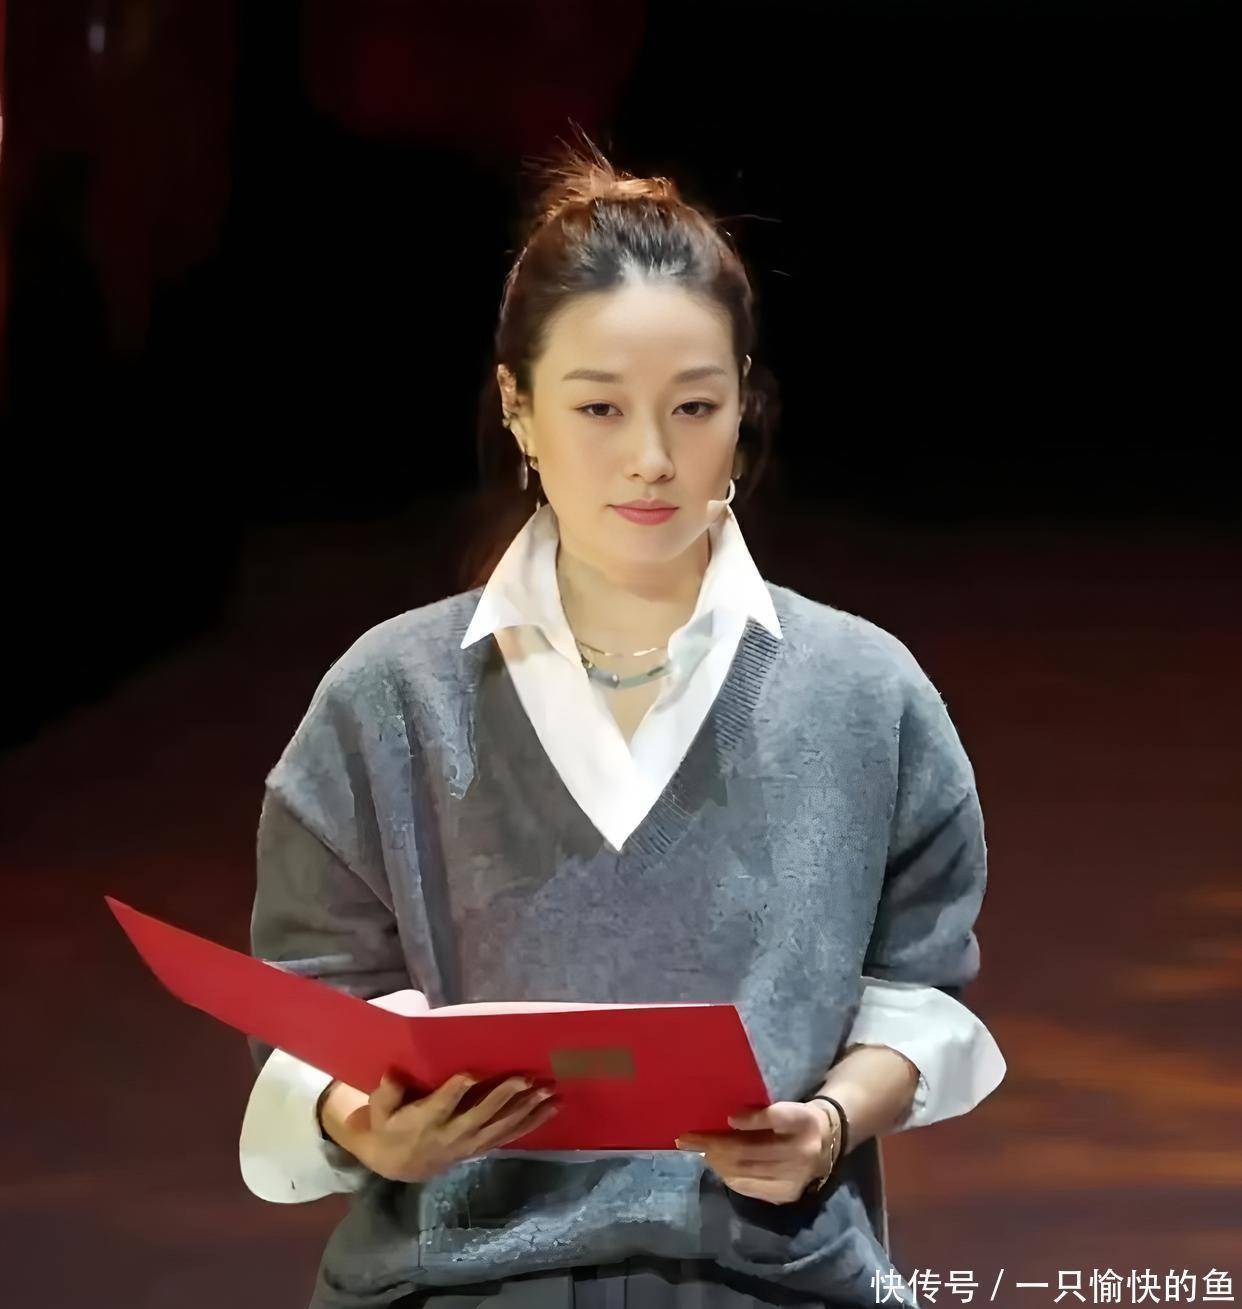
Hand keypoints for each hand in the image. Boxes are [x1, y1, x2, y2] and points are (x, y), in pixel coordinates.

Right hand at [351, 1071, 560, 1183]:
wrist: (399, 1165)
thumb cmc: (389, 1127)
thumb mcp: (378, 1111)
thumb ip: (386, 1093)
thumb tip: (392, 1072)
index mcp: (424, 1121)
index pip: (442, 1105)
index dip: (455, 1090)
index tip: (471, 1073)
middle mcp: (451, 1134)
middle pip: (480, 1115)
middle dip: (504, 1097)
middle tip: (527, 1078)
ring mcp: (470, 1143)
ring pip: (502, 1126)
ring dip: (527, 1109)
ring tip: (550, 1091)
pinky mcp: (483, 1146)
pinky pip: (510, 1135)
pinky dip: (533, 1122)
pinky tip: (552, 1107)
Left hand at [676, 1099, 837, 1204]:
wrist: (828, 1144)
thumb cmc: (797, 1120)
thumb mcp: (784, 1106)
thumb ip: (761, 1113)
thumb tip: (730, 1121)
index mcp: (802, 1122)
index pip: (772, 1119)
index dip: (747, 1120)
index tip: (725, 1118)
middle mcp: (801, 1153)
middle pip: (749, 1152)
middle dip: (714, 1147)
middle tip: (688, 1140)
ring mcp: (794, 1180)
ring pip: (745, 1173)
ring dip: (717, 1163)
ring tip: (700, 1152)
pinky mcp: (786, 1195)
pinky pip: (750, 1188)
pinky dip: (730, 1177)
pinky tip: (718, 1166)